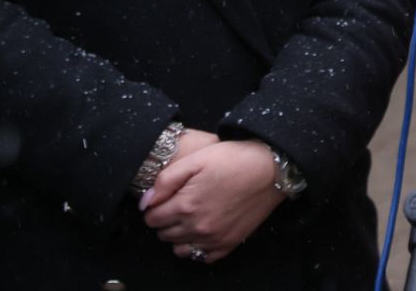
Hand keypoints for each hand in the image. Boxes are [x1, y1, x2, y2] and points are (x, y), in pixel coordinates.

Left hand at [142, 132, 285, 262]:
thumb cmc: (233, 159)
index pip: (152, 219)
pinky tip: (203, 230)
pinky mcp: (229, 243)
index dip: (154, 207)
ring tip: (190, 217)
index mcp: (186, 205)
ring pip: (180, 249)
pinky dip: (198, 247)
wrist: (270, 169)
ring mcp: (214, 238)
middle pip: (164, 235)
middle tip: (178, 204)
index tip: (164, 198)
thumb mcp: (196, 159)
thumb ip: (165, 181)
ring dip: (179, 236)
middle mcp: (198, 227)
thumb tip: (145, 203)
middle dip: (165, 221)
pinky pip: (203, 257)